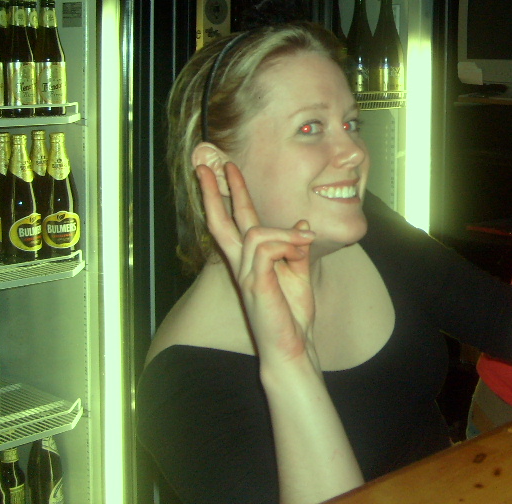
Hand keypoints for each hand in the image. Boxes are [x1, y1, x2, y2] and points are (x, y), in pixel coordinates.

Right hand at [197, 162, 317, 365]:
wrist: (292, 347)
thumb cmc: (292, 314)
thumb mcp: (299, 273)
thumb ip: (296, 247)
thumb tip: (300, 223)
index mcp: (251, 260)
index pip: (235, 221)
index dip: (229, 194)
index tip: (225, 169)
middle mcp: (242, 264)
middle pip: (221, 222)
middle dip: (214, 192)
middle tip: (207, 164)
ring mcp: (245, 273)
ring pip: (255, 231)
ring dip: (285, 232)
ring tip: (304, 241)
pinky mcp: (254, 283)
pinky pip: (265, 247)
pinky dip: (286, 244)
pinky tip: (298, 251)